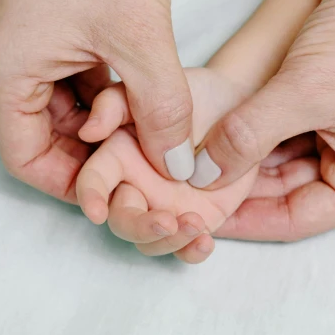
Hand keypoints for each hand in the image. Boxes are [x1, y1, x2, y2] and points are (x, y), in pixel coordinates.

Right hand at [0, 0, 193, 203]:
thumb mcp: (142, 39)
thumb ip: (162, 110)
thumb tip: (177, 164)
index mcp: (6, 67)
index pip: (25, 157)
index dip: (72, 183)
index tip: (120, 190)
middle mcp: (4, 53)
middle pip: (43, 131)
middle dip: (95, 151)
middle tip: (144, 162)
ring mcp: (24, 30)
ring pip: (62, 100)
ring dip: (105, 118)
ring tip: (151, 128)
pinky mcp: (48, 12)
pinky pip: (71, 68)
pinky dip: (105, 86)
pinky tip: (143, 89)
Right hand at [76, 68, 256, 261]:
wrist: (244, 107)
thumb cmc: (196, 92)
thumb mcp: (155, 83)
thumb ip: (118, 103)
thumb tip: (91, 131)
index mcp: (118, 154)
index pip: (93, 181)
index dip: (90, 197)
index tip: (96, 212)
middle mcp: (137, 185)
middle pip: (121, 220)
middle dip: (138, 226)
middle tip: (165, 219)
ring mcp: (165, 206)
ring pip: (150, 240)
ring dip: (167, 240)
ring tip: (194, 224)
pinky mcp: (197, 219)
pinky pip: (186, 247)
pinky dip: (191, 250)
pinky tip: (205, 240)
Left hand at [193, 0, 334, 239]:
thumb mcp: (304, 92)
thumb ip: (248, 137)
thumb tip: (203, 174)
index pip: (295, 219)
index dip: (243, 219)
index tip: (197, 219)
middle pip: (286, 191)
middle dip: (238, 185)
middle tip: (186, 188)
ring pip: (280, 160)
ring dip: (241, 155)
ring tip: (193, 158)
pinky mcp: (330, 103)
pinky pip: (283, 130)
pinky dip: (252, 130)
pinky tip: (217, 129)